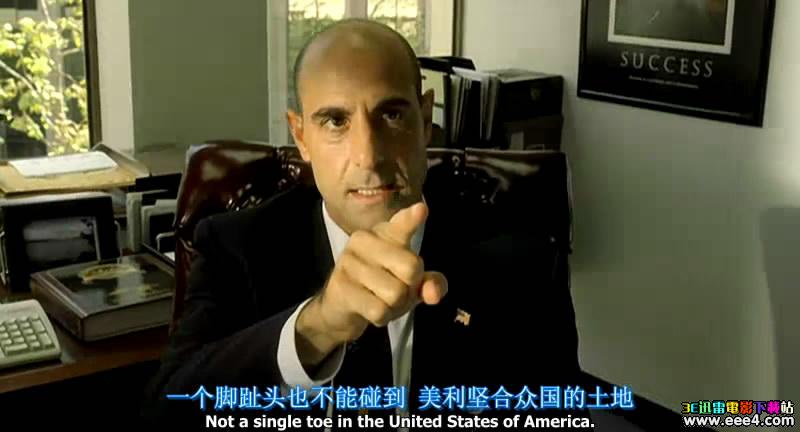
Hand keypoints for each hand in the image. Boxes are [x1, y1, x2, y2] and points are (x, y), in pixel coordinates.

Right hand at [295, 202, 447, 365]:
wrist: (339, 308)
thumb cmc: (380, 288)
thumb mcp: (411, 284)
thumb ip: (431, 284)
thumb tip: (433, 295)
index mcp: (385, 233)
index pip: (402, 224)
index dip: (412, 219)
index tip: (421, 210)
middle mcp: (364, 239)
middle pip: (411, 269)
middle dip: (410, 289)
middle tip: (395, 290)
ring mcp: (349, 261)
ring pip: (396, 293)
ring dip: (394, 306)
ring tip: (380, 299)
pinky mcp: (340, 285)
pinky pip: (379, 310)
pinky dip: (381, 317)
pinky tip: (368, 309)